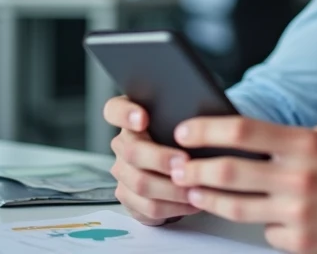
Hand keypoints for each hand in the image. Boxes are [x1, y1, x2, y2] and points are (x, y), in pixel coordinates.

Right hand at [103, 96, 198, 224]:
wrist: (180, 170)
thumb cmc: (185, 140)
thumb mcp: (184, 124)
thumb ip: (184, 118)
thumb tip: (201, 120)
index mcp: (133, 120)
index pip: (114, 110)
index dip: (125, 114)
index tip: (143, 119)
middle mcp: (123, 145)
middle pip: (132, 152)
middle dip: (160, 158)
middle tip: (185, 161)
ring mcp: (123, 173)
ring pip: (140, 183)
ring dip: (171, 188)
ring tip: (196, 187)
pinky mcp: (129, 199)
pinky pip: (148, 207)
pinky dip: (174, 206)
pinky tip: (193, 202)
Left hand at [170, 116, 316, 253]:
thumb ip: (292, 139)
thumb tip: (249, 137)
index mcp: (306, 145)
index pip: (243, 131)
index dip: (206, 130)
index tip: (184, 132)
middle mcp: (298, 177)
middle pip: (227, 171)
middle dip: (192, 169)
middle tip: (175, 166)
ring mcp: (298, 213)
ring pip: (234, 207)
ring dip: (207, 199)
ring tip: (194, 191)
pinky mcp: (300, 242)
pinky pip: (264, 233)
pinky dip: (260, 225)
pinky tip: (263, 217)